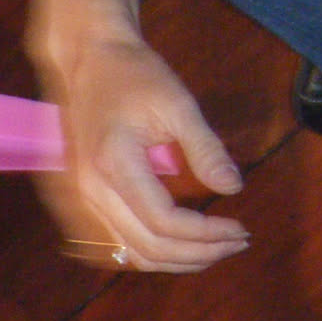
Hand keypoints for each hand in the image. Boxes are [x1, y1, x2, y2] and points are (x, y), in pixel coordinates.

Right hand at [38, 33, 250, 271]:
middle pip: (146, 247)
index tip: (240, 227)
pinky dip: (148, 252)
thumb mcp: (178, 104)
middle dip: (196, 254)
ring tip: (212, 250)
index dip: (206, 233)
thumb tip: (234, 188)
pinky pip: (115, 242)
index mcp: (114, 164)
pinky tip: (176, 246)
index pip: (164, 222)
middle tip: (236, 242)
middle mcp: (92, 190)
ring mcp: (81, 198)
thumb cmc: (132, 75)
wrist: (86, 60)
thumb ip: (204, 149)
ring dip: (173, 260)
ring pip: (128, 252)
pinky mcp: (81, 199)